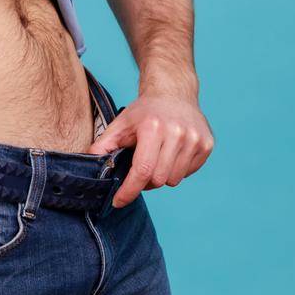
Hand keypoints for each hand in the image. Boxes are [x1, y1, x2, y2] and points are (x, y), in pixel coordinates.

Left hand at [86, 90, 213, 207]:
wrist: (174, 93)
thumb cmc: (145, 111)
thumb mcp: (121, 124)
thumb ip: (104, 145)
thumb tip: (87, 162)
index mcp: (153, 127)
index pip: (142, 170)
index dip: (129, 190)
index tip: (119, 201)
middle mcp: (178, 133)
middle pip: (158, 179)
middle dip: (145, 181)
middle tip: (140, 168)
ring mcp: (195, 139)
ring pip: (174, 180)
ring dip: (162, 176)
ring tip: (157, 158)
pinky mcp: (207, 145)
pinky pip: (188, 173)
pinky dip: (177, 169)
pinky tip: (172, 153)